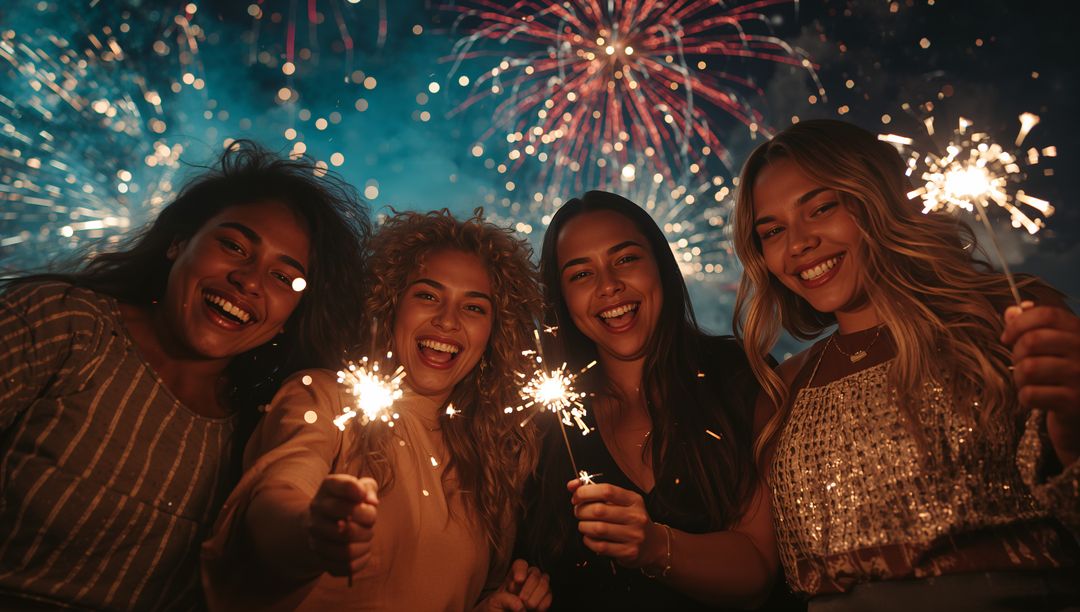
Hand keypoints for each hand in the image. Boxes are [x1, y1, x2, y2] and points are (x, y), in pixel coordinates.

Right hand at [306, 474, 377, 576]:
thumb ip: (368, 487)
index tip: (364, 496)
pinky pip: (347, 567)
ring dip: (365, 543)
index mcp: (327, 488)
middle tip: (370, 520)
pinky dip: (362, 559)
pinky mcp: (321, 559)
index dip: (358, 491)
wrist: (320, 523)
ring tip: (367, 535)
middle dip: (368, 521)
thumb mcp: (359, 488)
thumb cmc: (348, 502)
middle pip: (347, 523)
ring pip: (347, 550)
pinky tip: (363, 549)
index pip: (341, 486)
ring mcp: (315, 537)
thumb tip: (372, 502)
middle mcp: (317, 511)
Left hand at [475, 560, 550, 611]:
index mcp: (513, 577)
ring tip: (527, 607)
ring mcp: (538, 589)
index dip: (521, 569)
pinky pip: (550, 596)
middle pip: (535, 572)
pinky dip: (544, 603)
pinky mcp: (545, 600)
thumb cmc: (495, 610)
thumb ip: (504, 599)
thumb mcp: (494, 603)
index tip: (518, 580)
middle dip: (529, 587)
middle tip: (522, 600)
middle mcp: (527, 580)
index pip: (520, 564)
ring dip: (537, 595)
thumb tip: (520, 605)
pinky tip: (536, 610)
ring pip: (545, 581)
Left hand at [568, 479, 660, 568]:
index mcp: (634, 500)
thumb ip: (597, 492)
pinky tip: (589, 538)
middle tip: (578, 513)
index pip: (607, 490)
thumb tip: (572, 485)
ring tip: (583, 525)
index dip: (586, 492)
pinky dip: (589, 541)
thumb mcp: (620, 502)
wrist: (653, 544)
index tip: (576, 497)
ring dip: (583, 526)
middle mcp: (636, 516)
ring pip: (598, 529)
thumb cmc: (630, 519)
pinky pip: (601, 546)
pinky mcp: (629, 552)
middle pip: (599, 510)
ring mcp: (634, 535)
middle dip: (581, 511)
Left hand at [1002, 302, 1079, 459]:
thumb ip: (1032, 327)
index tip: (1006, 337)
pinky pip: (1030, 394)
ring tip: (1027, 382)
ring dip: (1019, 378)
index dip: (1019, 323)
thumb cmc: (1062, 375)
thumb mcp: (1052, 347)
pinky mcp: (1074, 402)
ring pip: (1028, 368)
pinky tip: (1035, 398)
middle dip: (1016, 354)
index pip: (1047, 314)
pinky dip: (1025, 397)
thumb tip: (1011, 311)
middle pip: (1033, 341)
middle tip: (1019, 364)